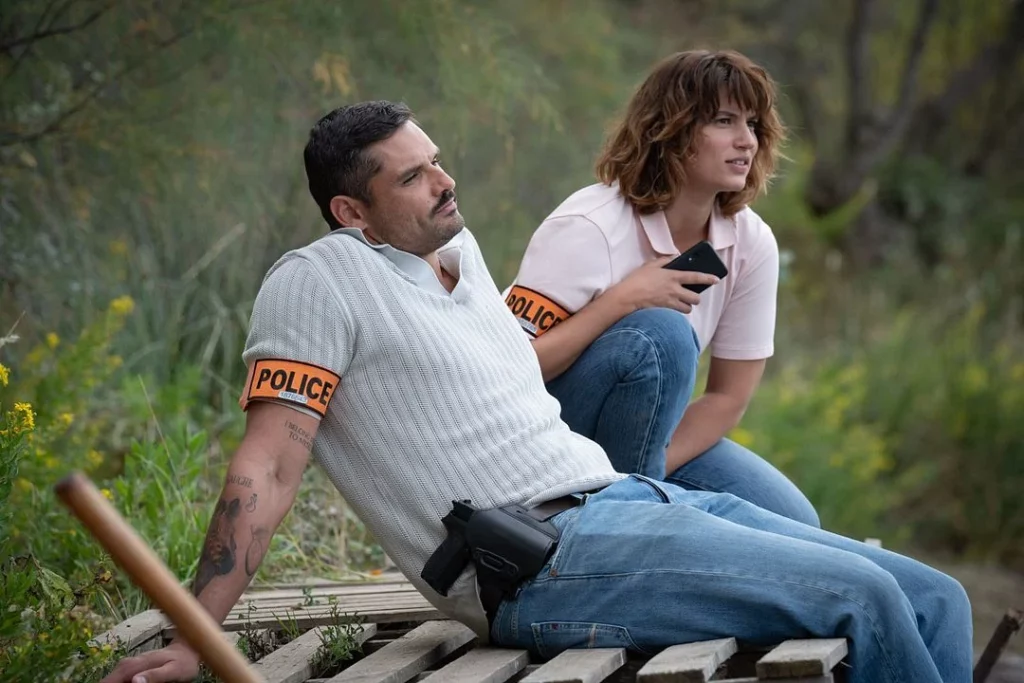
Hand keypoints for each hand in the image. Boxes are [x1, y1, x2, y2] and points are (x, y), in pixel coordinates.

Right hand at [101, 640, 200, 682]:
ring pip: (112, 682)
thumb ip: (155, 676)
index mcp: (133, 667)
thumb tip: (134, 681)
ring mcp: (126, 667)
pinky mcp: (129, 670)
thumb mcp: (173, 671)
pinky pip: (119, 681)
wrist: (185, 650)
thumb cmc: (182, 662)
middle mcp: (125, 665)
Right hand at [603, 256, 719, 314]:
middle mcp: (674, 290)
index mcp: (673, 276)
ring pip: (687, 309)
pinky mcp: (665, 311)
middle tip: (691, 297)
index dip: (708, 278)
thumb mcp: (650, 265)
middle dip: (695, 299)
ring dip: (686, 307)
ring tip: (680, 304)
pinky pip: (677, 315)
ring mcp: (670, 302)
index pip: (695, 277)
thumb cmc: (637, 279)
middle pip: (695, 298)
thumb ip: (664, 260)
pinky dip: (676, 313)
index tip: (716, 279)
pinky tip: (670, 310)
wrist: (627, 297)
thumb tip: (674, 257)